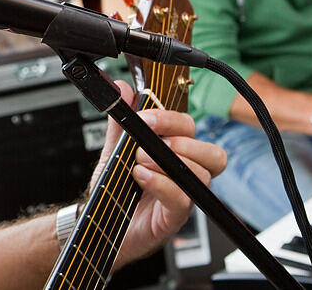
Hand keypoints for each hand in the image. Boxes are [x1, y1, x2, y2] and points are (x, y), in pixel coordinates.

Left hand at [95, 82, 226, 269]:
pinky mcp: (174, 217)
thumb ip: (120, 122)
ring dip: (168, 162)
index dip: (171, 119)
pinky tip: (140, 176)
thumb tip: (123, 89)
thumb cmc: (115, 189)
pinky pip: (182, 199)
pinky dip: (161, 184)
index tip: (146, 117)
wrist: (99, 221)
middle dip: (182, 141)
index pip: (190, 129)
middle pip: (212, 153)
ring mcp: (183, 196)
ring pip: (202, 175)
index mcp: (174, 153)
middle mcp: (184, 174)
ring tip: (139, 161)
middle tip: (149, 142)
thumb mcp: (114, 150)